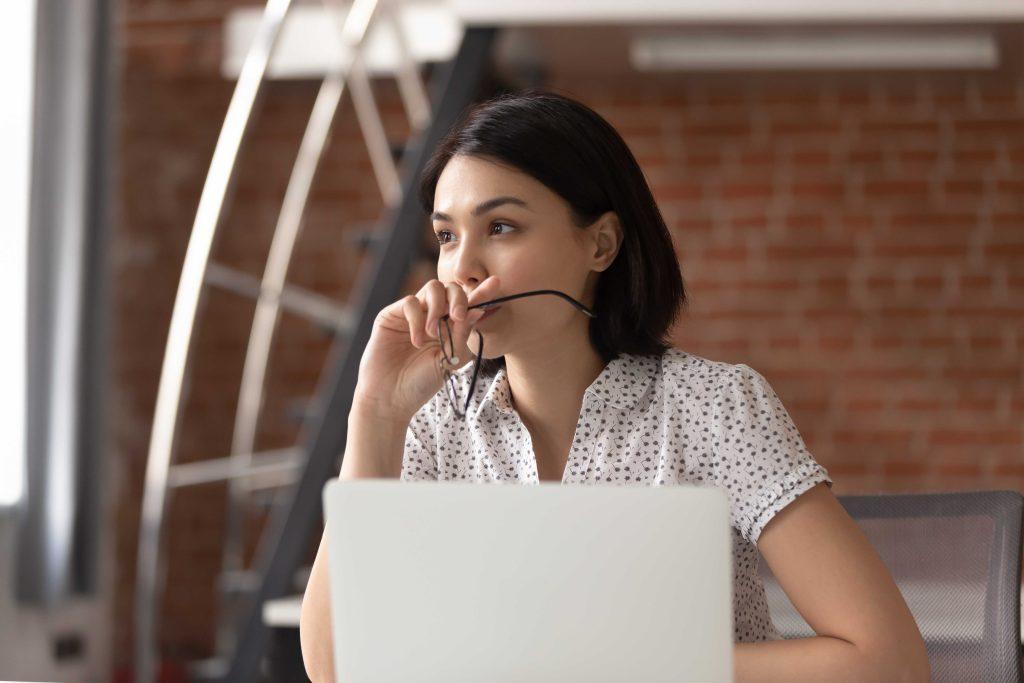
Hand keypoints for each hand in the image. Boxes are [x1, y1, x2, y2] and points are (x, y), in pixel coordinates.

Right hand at [353, 276, 500, 420]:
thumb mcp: (451, 359)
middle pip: (450, 288)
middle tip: (458, 317)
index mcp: (450, 326)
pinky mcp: (392, 315)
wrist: (392, 398)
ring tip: (434, 333)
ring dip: (438, 308)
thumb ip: (462, 334)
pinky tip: (417, 341)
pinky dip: (417, 319)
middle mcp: (432, 315)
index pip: (468, 304)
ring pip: (432, 288)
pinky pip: (410, 302)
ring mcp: (412, 314)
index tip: (496, 283)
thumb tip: (479, 309)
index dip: (482, 292)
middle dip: (459, 298)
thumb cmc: (422, 382)